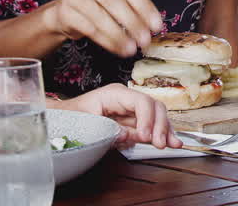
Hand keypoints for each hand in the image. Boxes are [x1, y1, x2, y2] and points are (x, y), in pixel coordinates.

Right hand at [46, 0, 164, 56]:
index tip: (156, 25)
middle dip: (133, 23)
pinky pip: (89, 29)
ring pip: (100, 17)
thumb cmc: (96, 2)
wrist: (66, 12)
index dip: (144, 7)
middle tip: (145, 39)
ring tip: (132, 48)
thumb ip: (132, 4)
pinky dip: (107, 41)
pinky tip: (118, 48)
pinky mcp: (65, 12)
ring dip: (119, 36)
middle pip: (114, 2)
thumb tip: (153, 24)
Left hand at [56, 83, 181, 149]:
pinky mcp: (133, 122)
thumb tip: (129, 135)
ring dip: (166, 130)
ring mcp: (132, 110)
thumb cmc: (72, 116)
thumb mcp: (86, 123)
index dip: (147, 118)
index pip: (141, 101)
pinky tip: (171, 142)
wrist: (64, 119)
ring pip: (157, 115)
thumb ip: (108, 129)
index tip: (145, 136)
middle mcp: (127, 99)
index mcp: (115, 94)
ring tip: (173, 144)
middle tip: (160, 143)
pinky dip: (161, 134)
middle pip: (154, 106)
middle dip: (160, 125)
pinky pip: (151, 126)